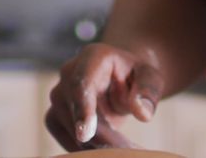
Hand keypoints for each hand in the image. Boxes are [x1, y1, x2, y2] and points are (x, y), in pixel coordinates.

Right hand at [44, 43, 164, 150]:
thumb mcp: (150, 77)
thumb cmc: (135, 75)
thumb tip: (143, 114)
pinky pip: (67, 140)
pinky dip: (87, 151)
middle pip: (76, 112)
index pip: (81, 83)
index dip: (82, 108)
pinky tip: (108, 151)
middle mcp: (68, 73)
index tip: (86, 134)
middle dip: (103, 138)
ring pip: (71, 130)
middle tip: (130, 152)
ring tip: (126, 151)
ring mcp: (58, 95)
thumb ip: (148, 91)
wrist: (119, 78)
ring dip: (98, 146)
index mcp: (92, 57)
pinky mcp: (55, 116)